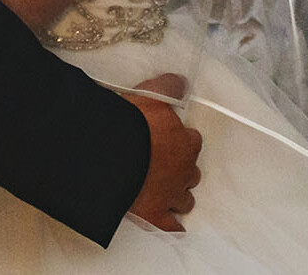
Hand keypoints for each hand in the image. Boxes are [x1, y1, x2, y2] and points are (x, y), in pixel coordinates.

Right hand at [123, 73, 200, 231]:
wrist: (114, 152)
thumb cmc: (133, 121)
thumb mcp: (152, 92)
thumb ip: (170, 86)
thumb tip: (182, 81)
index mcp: (184, 142)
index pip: (193, 141)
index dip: (182, 140)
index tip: (171, 138)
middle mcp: (183, 170)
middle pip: (192, 173)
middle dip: (183, 170)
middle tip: (167, 165)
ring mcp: (171, 195)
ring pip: (185, 200)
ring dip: (178, 196)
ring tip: (167, 192)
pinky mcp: (156, 215)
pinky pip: (171, 226)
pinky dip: (172, 226)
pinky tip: (171, 225)